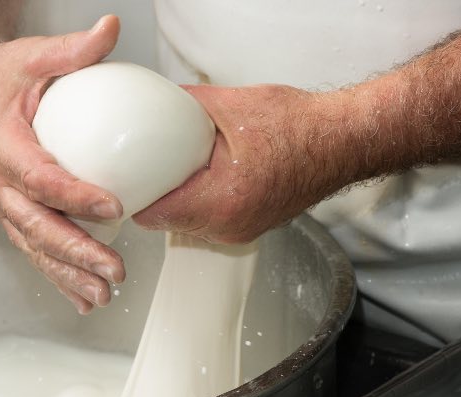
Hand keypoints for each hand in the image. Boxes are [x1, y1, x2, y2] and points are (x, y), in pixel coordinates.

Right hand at [0, 16, 125, 313]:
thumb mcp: (31, 57)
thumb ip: (73, 50)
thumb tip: (111, 29)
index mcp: (2, 143)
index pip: (40, 176)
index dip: (74, 195)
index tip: (113, 207)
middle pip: (36, 225)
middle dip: (76, 253)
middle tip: (114, 271)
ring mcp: (0, 200)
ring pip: (32, 245)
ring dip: (66, 274)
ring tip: (101, 296)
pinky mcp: (7, 209)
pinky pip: (30, 246)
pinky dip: (54, 274)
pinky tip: (79, 295)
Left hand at [134, 29, 460, 243]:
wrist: (342, 142)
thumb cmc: (301, 126)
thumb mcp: (231, 105)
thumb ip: (184, 105)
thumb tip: (152, 100)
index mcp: (223, 199)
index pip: (155, 212)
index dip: (130, 197)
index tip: (118, 181)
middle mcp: (230, 226)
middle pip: (166, 222)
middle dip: (150, 197)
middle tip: (137, 170)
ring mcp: (241, 232)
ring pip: (186, 224)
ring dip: (173, 201)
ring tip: (166, 171)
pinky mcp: (249, 228)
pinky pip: (207, 222)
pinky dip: (195, 202)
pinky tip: (196, 177)